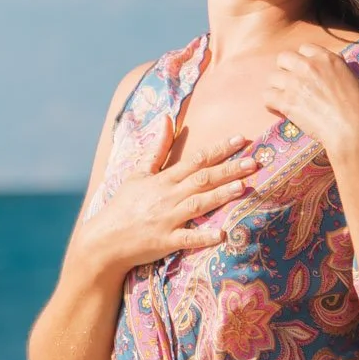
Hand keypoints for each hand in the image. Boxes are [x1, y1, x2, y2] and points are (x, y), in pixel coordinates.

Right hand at [74, 131, 256, 280]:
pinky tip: (222, 234)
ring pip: (198, 204)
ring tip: (243, 187)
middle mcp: (167, 196)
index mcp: (163, 179)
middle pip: (203, 179)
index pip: (196, 160)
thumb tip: (166, 118)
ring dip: (220, 195)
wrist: (104, 240)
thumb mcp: (139, 173)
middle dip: (229, 169)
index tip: (241, 139)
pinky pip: (188, 239)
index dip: (219, 149)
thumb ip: (156, 148)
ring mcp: (167, 219)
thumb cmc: (124, 205)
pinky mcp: (165, 241)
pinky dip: (204, 237)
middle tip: (254, 162)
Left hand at [264, 44, 358, 166]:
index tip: (307, 72)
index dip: (304, 60)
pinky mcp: (287, 102)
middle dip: (286, 70)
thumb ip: (341, 69)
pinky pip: (267, 97)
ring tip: (286, 99)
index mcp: (327, 58)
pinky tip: (281, 111)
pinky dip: (272, 104)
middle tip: (293, 85)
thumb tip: (338, 64)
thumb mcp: (355, 80)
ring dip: (278, 88)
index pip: (305, 48)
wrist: (354, 130)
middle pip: (283, 58)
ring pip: (272, 77)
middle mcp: (308, 66)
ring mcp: (295, 83)